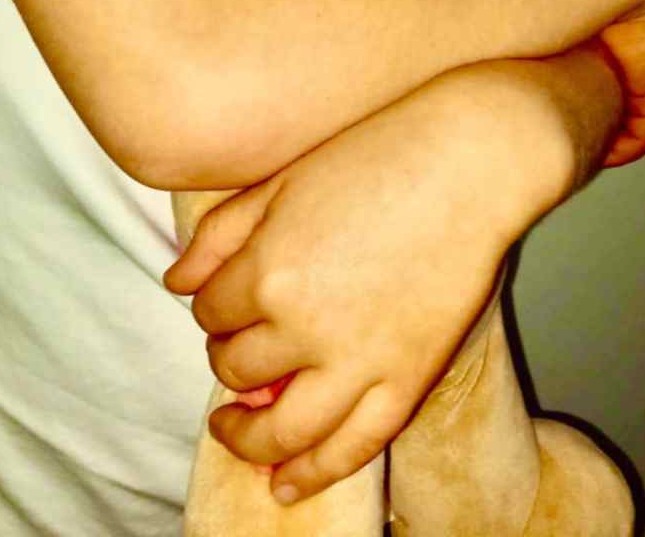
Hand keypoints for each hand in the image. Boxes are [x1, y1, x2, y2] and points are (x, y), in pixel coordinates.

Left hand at [163, 65, 576, 504]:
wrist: (468, 161)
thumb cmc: (374, 157)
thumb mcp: (280, 182)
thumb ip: (219, 236)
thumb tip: (175, 283)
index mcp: (266, 270)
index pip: (210, 313)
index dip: (213, 307)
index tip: (226, 297)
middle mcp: (303, 326)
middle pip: (236, 367)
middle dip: (228, 355)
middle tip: (241, 339)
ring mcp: (359, 361)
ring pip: (281, 428)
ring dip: (247, 437)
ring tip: (234, 432)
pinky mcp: (408, 379)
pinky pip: (352, 447)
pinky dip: (313, 475)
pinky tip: (285, 487)